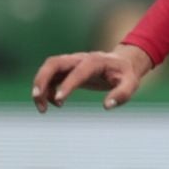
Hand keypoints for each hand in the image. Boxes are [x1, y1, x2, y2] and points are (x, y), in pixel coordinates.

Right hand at [32, 43, 152, 111]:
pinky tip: (55, 104)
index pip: (78, 71)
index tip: (59, 100)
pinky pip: (51, 77)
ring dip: (40, 86)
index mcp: (95, 61)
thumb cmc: (126, 74)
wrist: (123, 63)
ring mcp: (71, 63)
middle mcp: (79, 59)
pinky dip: (47, 90)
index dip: (68, 84)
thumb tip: (106, 106)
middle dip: (42, 79)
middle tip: (37, 98)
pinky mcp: (67, 70)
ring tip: (42, 109)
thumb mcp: (131, 84)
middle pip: (54, 63)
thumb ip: (121, 95)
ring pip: (48, 69)